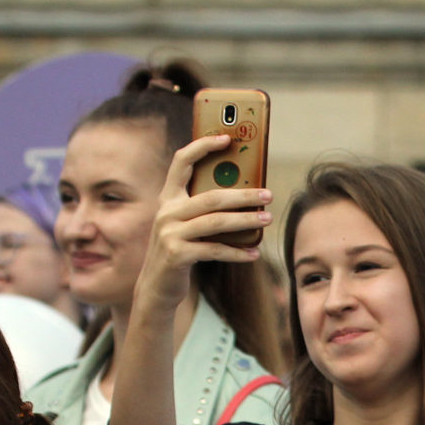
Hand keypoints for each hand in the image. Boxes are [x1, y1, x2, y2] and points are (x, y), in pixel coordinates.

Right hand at [132, 134, 273, 312]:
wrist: (156, 286)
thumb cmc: (180, 250)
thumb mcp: (187, 225)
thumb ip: (204, 209)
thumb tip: (247, 194)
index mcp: (168, 198)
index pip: (182, 161)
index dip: (202, 146)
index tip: (227, 138)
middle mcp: (166, 212)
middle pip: (210, 196)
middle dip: (243, 194)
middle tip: (268, 194)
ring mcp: (170, 233)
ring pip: (216, 222)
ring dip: (245, 220)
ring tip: (267, 219)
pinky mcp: (177, 255)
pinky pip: (215, 250)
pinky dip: (237, 252)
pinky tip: (254, 253)